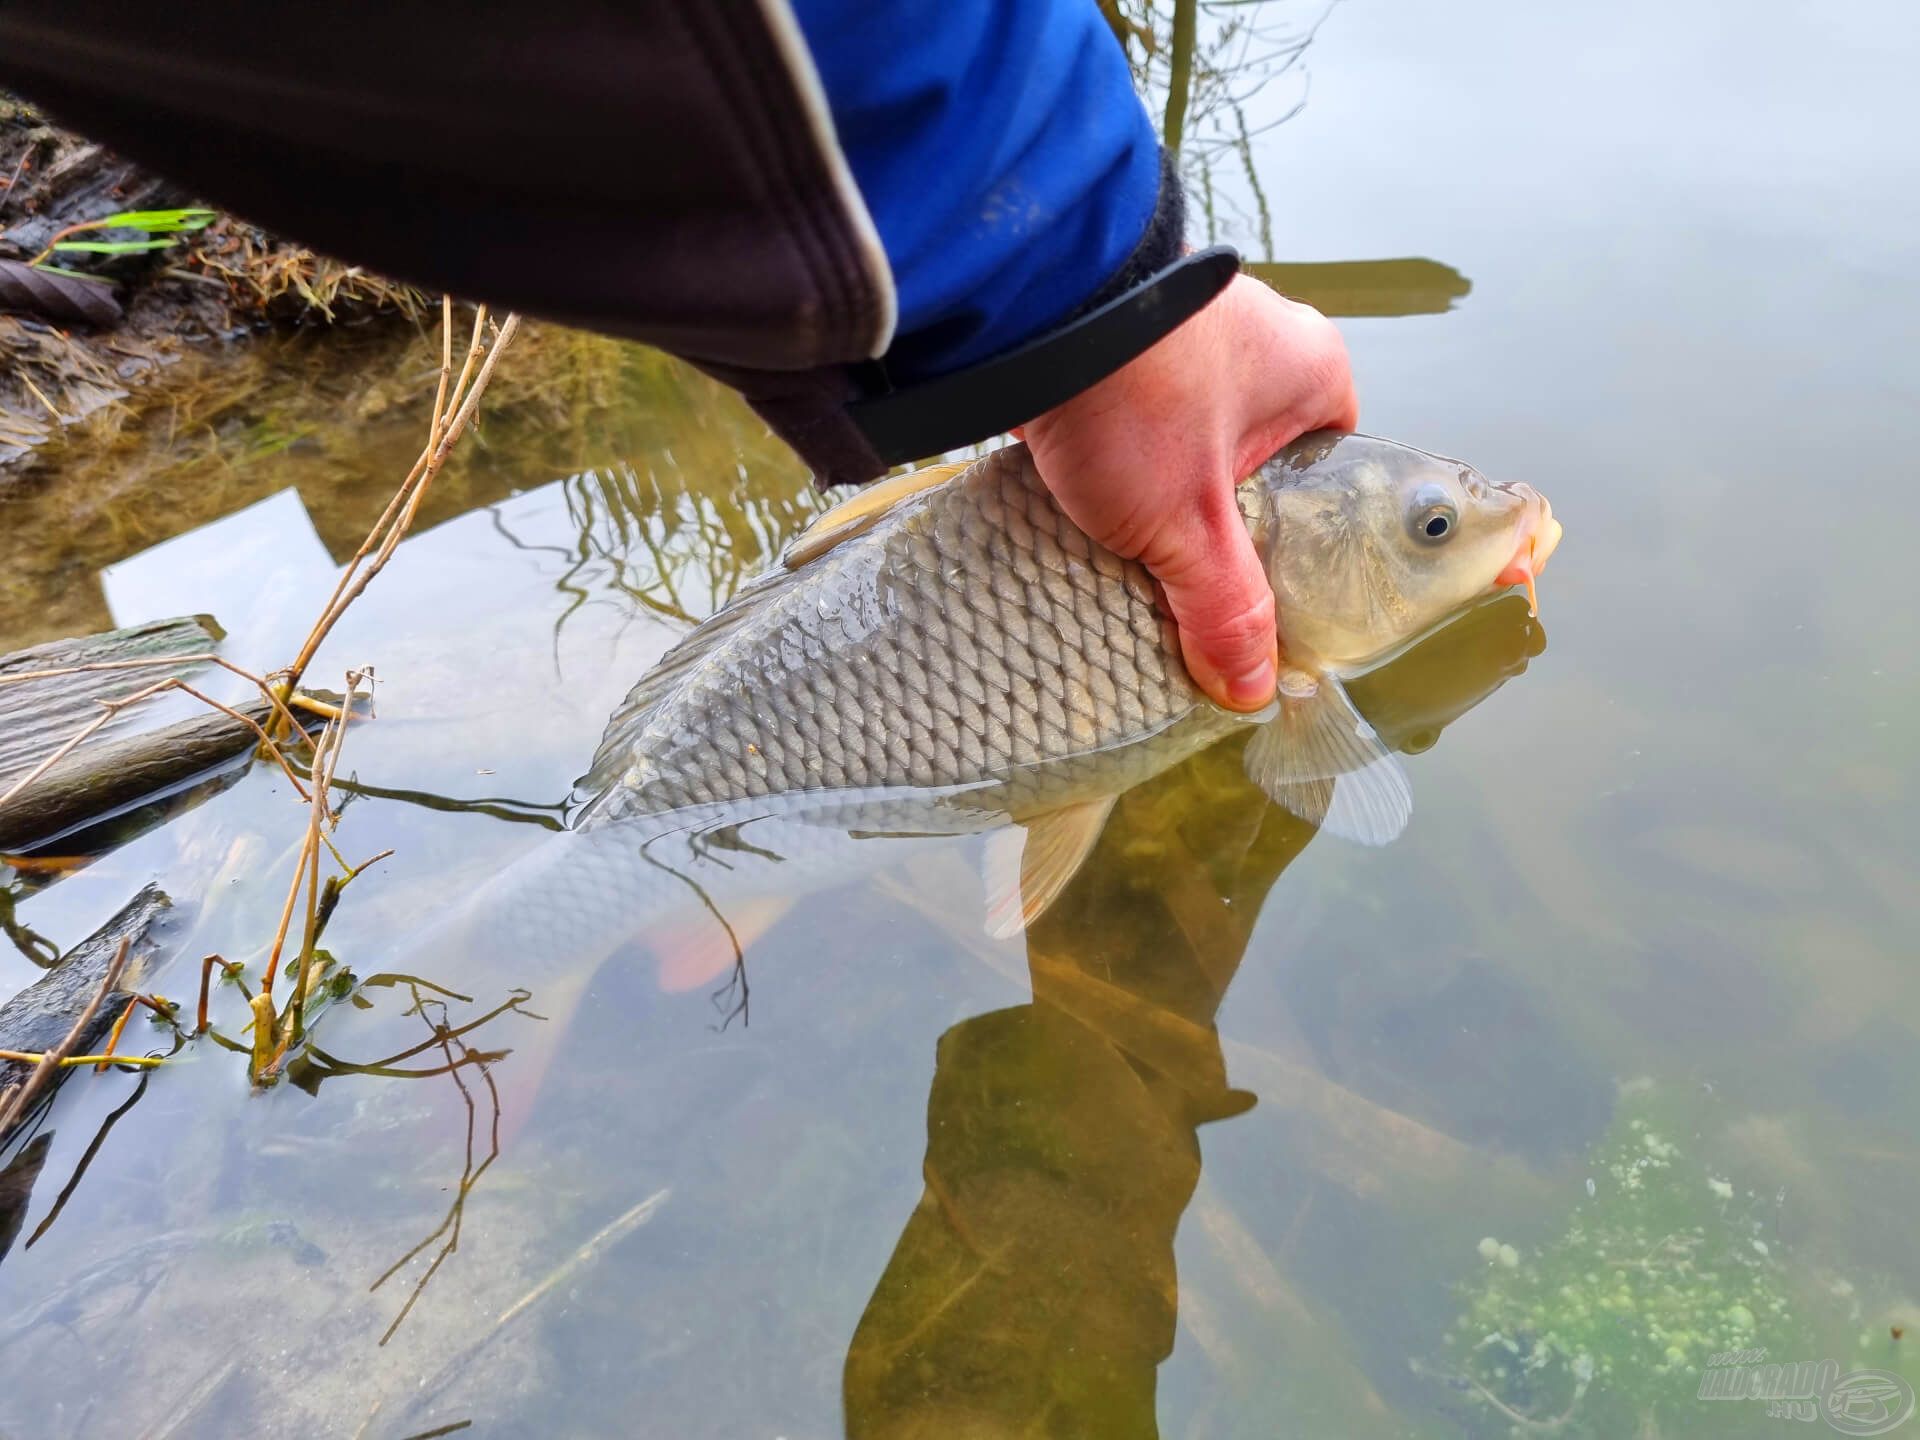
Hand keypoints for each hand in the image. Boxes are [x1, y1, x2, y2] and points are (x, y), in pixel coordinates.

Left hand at [1020, 274, 1358, 711]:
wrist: (1025, 301)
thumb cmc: (1134, 395)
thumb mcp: (1187, 525)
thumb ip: (1224, 607)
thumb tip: (1251, 686)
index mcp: (1314, 369)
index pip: (1329, 470)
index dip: (1298, 534)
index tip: (1263, 583)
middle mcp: (1261, 336)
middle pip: (1254, 459)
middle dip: (1218, 518)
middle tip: (1188, 574)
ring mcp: (1187, 328)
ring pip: (1188, 437)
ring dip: (1159, 487)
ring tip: (1131, 545)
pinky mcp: (1118, 336)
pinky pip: (1133, 414)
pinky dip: (1113, 456)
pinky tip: (1086, 500)